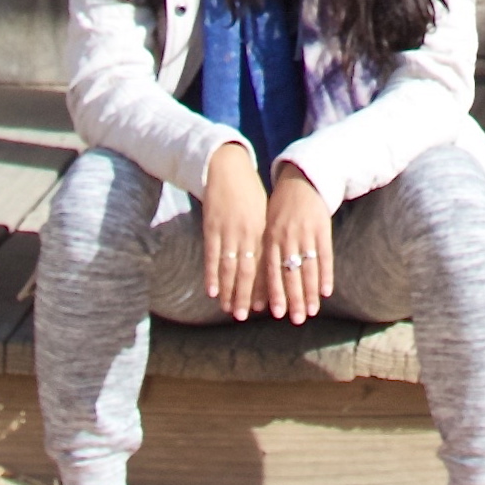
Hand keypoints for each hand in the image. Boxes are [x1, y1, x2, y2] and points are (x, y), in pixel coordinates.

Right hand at [200, 140, 268, 314]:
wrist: (228, 167)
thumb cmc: (249, 193)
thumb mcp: (263, 214)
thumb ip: (266, 238)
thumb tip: (272, 265)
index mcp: (264, 230)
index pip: (267, 266)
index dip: (267, 288)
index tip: (268, 308)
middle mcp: (249, 234)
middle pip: (250, 271)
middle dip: (248, 296)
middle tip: (247, 316)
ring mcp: (229, 231)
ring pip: (230, 267)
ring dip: (230, 291)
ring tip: (230, 311)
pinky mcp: (212, 227)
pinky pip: (212, 256)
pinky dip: (212, 275)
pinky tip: (212, 292)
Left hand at [259, 167, 337, 320]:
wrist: (300, 180)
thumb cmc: (280, 207)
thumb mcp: (268, 226)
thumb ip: (267, 251)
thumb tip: (261, 282)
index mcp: (271, 238)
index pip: (272, 271)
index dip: (275, 293)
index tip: (277, 313)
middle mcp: (287, 238)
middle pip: (291, 274)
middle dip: (294, 299)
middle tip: (297, 320)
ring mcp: (306, 234)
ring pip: (308, 269)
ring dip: (311, 292)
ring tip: (312, 311)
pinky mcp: (322, 229)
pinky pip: (325, 256)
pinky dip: (326, 274)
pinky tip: (327, 291)